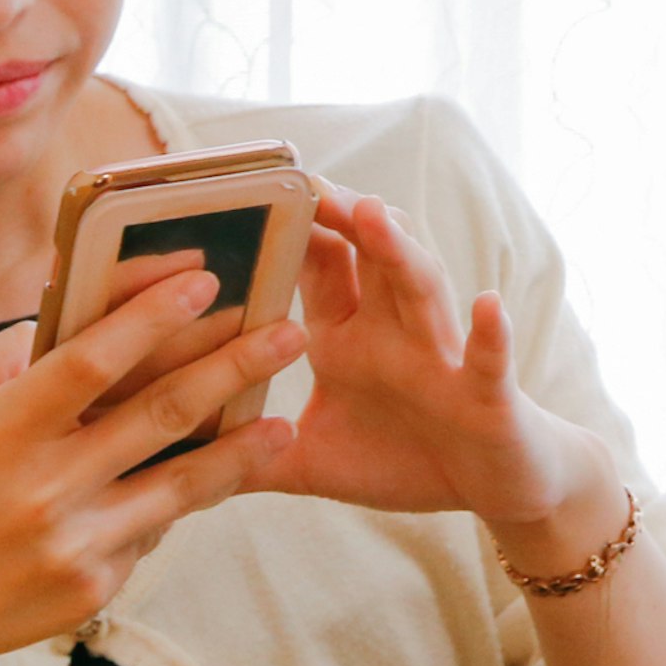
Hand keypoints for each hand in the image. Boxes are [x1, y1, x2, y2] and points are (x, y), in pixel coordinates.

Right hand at [0, 251, 312, 665]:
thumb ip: (0, 356)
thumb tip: (71, 304)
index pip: (90, 362)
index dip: (151, 317)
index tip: (205, 278)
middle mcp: (39, 491)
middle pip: (159, 416)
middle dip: (232, 367)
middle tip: (288, 332)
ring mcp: (71, 546)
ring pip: (179, 485)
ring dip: (240, 448)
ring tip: (284, 419)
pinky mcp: (91, 588)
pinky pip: (151, 531)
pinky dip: (180, 499)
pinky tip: (213, 476)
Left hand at [216, 183, 613, 547]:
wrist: (496, 487)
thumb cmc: (409, 459)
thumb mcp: (314, 463)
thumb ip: (248, 458)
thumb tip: (169, 466)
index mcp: (350, 337)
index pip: (316, 265)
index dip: (286, 230)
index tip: (241, 193)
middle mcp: (395, 332)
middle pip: (367, 256)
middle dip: (339, 215)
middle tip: (301, 178)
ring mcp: (442, 358)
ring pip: (422, 290)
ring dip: (400, 252)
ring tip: (373, 215)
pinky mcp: (487, 396)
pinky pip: (488, 361)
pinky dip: (491, 335)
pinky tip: (488, 305)